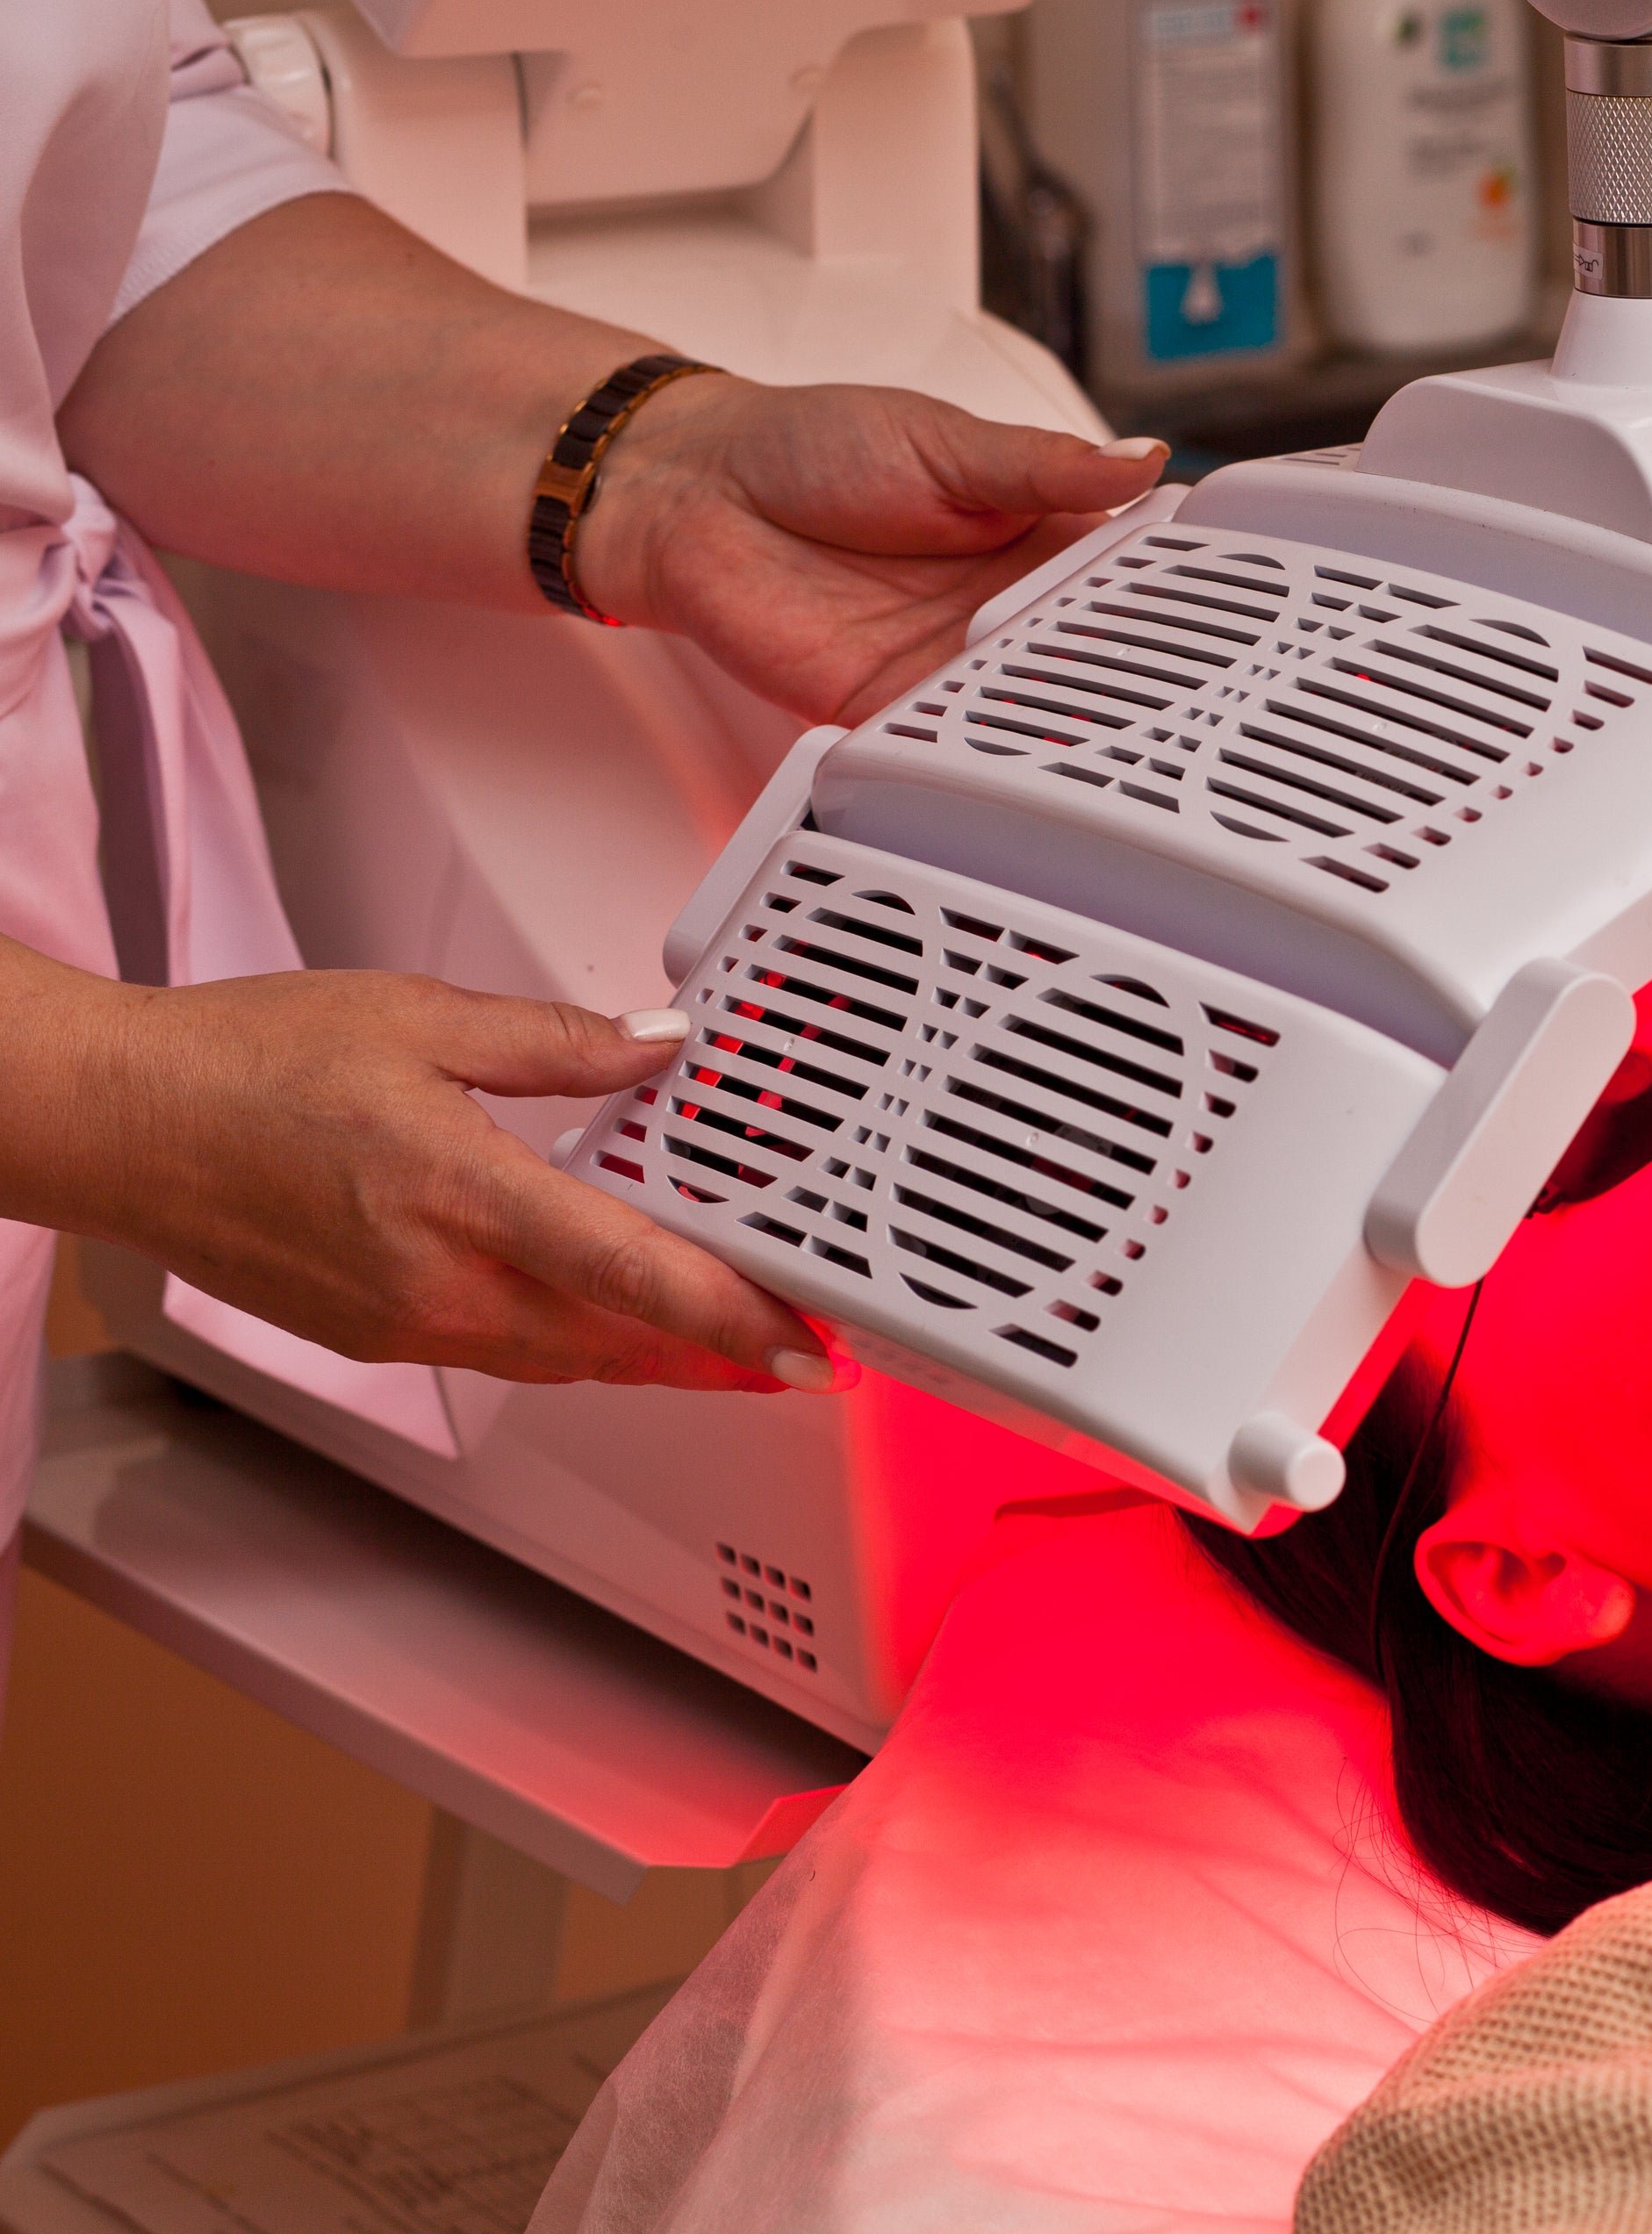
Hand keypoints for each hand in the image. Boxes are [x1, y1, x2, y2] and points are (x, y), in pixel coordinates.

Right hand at [13, 957, 834, 1392]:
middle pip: (615, 1341)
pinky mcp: (376, 1335)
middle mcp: (437, 1283)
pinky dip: (575, 1346)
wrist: (118, 1123)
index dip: (732, 1320)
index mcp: (461, 1197)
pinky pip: (506, 1354)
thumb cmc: (244, 1066)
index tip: (804, 1348)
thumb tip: (661, 1042)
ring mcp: (404, 1322)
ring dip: (651, 1360)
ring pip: (564, 1359)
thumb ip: (560, 1042)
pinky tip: (607, 1324)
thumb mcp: (423, 1019)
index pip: (631, 1275)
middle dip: (716, 1356)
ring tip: (728, 1352)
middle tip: (796, 1354)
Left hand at [570, 373, 1170, 725]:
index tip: (1229, 610)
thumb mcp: (944, 439)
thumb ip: (1043, 466)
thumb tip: (1142, 459)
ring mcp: (951, 667)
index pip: (1125, 574)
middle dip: (1136, 676)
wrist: (692, 494)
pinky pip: (954, 751)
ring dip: (1072, 724)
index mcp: (1032, 535)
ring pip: (1034, 711)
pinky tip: (1026, 761)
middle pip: (1091, 657)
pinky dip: (988, 762)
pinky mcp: (892, 713)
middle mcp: (1001, 610)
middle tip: (1194, 693)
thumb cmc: (808, 447)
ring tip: (1126, 735)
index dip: (1176, 594)